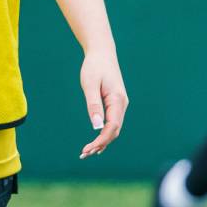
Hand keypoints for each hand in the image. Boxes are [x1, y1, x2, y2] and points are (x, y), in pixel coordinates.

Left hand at [78, 45, 128, 159]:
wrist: (102, 53)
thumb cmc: (94, 67)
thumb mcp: (90, 84)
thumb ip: (94, 105)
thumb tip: (96, 126)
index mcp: (117, 99)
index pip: (113, 127)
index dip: (101, 140)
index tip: (88, 149)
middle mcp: (122, 104)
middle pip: (115, 130)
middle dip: (101, 144)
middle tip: (84, 154)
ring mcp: (120, 104)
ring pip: (114, 128)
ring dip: (103, 141)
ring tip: (87, 151)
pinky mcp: (116, 103)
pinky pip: (113, 122)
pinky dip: (105, 134)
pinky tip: (97, 142)